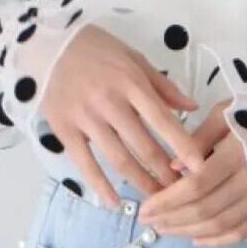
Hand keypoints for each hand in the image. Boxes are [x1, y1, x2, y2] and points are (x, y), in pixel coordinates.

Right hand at [40, 24, 206, 208]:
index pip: (163, 120)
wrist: (47, 44)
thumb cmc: (96, 49)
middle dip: (165, 173)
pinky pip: (85, 163)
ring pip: (119, 159)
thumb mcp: (133, 57)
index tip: (200, 168)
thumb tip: (192, 107)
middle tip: (181, 192)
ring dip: (140, 182)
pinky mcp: (64, 130)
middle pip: (143, 146)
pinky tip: (114, 203)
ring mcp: (87, 119)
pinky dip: (100, 185)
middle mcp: (111, 103)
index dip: (183, 146)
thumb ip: (163, 85)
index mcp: (132, 83)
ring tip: (157, 200)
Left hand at [137, 99, 246, 246]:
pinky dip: (218, 241)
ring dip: (189, 231)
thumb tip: (173, 169)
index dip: (168, 200)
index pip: (196, 186)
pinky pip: (243, 231)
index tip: (145, 207)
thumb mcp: (226, 113)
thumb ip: (198, 140)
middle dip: (172, 218)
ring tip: (165, 229)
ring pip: (221, 224)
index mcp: (237, 153)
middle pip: (205, 209)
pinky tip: (196, 239)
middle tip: (148, 221)